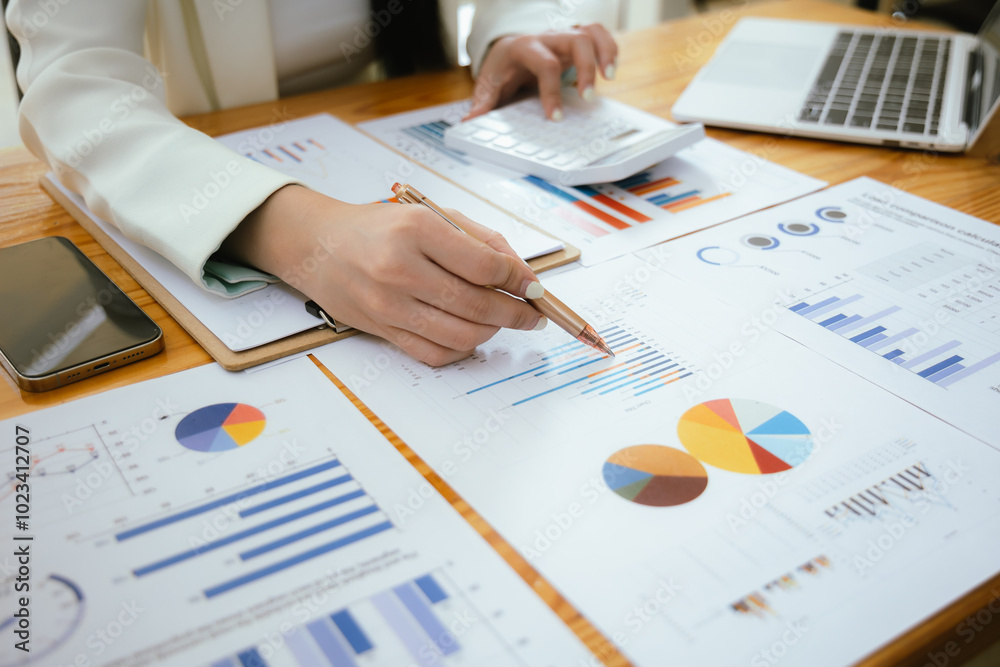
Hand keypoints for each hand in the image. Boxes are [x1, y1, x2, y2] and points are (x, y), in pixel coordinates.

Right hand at [222, 185, 546, 365]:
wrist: (317, 245)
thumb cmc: (379, 227)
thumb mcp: (430, 214)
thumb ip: (479, 240)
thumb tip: (522, 274)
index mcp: (415, 230)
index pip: (484, 265)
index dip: (519, 279)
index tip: (535, 286)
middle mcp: (399, 269)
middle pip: (477, 305)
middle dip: (516, 313)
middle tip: (534, 314)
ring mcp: (388, 305)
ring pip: (460, 335)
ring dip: (492, 332)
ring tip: (502, 321)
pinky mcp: (381, 331)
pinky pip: (435, 353)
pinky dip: (463, 349)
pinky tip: (471, 334)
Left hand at [467, 24, 618, 120]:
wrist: (508, 48)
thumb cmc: (502, 69)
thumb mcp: (489, 85)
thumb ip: (483, 104)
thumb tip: (470, 122)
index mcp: (523, 48)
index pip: (543, 64)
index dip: (551, 91)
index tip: (556, 117)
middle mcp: (546, 38)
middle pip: (574, 40)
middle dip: (586, 68)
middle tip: (588, 97)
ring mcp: (563, 37)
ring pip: (590, 32)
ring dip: (604, 52)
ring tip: (610, 78)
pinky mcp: (575, 40)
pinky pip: (598, 35)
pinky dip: (609, 48)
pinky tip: (611, 70)